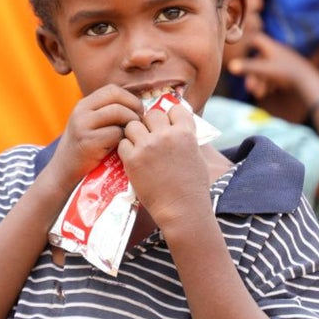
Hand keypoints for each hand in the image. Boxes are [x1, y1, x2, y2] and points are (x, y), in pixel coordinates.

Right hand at [48, 85, 143, 192]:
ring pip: (119, 113)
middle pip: (117, 97)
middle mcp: (81, 112)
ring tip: (132, 135)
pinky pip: (116, 134)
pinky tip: (121, 148)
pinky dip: (124, 140)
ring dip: (132, 124)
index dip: (130, 98)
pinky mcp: (88, 142)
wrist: (63, 172)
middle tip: (140, 122)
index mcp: (83, 105)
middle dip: (134, 108)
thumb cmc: (84, 150)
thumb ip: (106, 114)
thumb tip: (138, 106)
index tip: (137, 112)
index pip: (112, 89)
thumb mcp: (89, 125)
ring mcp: (83, 126)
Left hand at [118, 102, 211, 233]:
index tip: (167, 124)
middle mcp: (165, 136)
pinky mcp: (132, 159)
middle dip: (150, 123)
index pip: (174, 109)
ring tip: (139, 146)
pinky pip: (122, 143)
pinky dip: (126, 149)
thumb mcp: (196, 156)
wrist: (181, 209)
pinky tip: (132, 157)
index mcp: (185, 133)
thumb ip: (185, 139)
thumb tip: (177, 127)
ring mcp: (147, 146)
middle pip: (151, 114)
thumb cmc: (193, 186)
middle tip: (150, 136)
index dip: (169, 116)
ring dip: (134, 133)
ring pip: (133, 125)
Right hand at [227, 32, 318, 103]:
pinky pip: (275, 75)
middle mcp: (278, 53)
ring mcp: (285, 62)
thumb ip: (247, 68)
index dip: (247, 43)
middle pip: (259, 61)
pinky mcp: (290, 71)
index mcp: (271, 48)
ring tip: (259, 94)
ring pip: (267, 70)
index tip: (240, 51)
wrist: (308, 82)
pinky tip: (270, 92)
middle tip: (249, 88)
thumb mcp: (263, 71)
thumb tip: (229, 66)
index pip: (257, 39)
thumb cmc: (285, 73)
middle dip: (253, 74)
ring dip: (260, 82)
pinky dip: (270, 83)